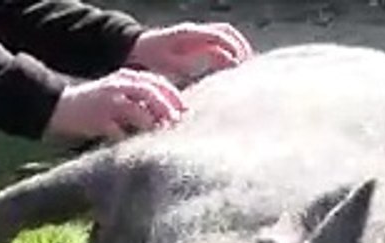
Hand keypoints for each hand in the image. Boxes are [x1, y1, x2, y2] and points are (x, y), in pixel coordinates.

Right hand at [44, 68, 185, 142]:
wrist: (57, 106)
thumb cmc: (92, 105)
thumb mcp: (117, 93)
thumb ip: (138, 100)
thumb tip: (166, 116)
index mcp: (125, 77)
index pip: (157, 82)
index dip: (173, 96)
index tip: (185, 111)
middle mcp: (118, 85)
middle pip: (150, 93)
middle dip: (166, 109)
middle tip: (177, 124)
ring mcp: (108, 102)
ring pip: (138, 112)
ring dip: (152, 125)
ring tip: (160, 138)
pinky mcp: (97, 119)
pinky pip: (119, 132)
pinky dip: (129, 141)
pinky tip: (136, 149)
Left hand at [127, 22, 254, 84]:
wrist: (136, 51)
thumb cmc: (151, 59)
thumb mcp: (171, 64)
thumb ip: (195, 63)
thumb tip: (222, 60)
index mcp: (190, 33)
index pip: (219, 35)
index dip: (233, 47)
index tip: (241, 63)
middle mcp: (195, 31)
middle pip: (226, 32)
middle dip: (240, 46)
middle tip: (249, 65)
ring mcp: (195, 35)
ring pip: (224, 36)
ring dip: (236, 48)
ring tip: (245, 66)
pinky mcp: (195, 43)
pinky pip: (216, 43)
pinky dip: (228, 52)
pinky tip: (232, 67)